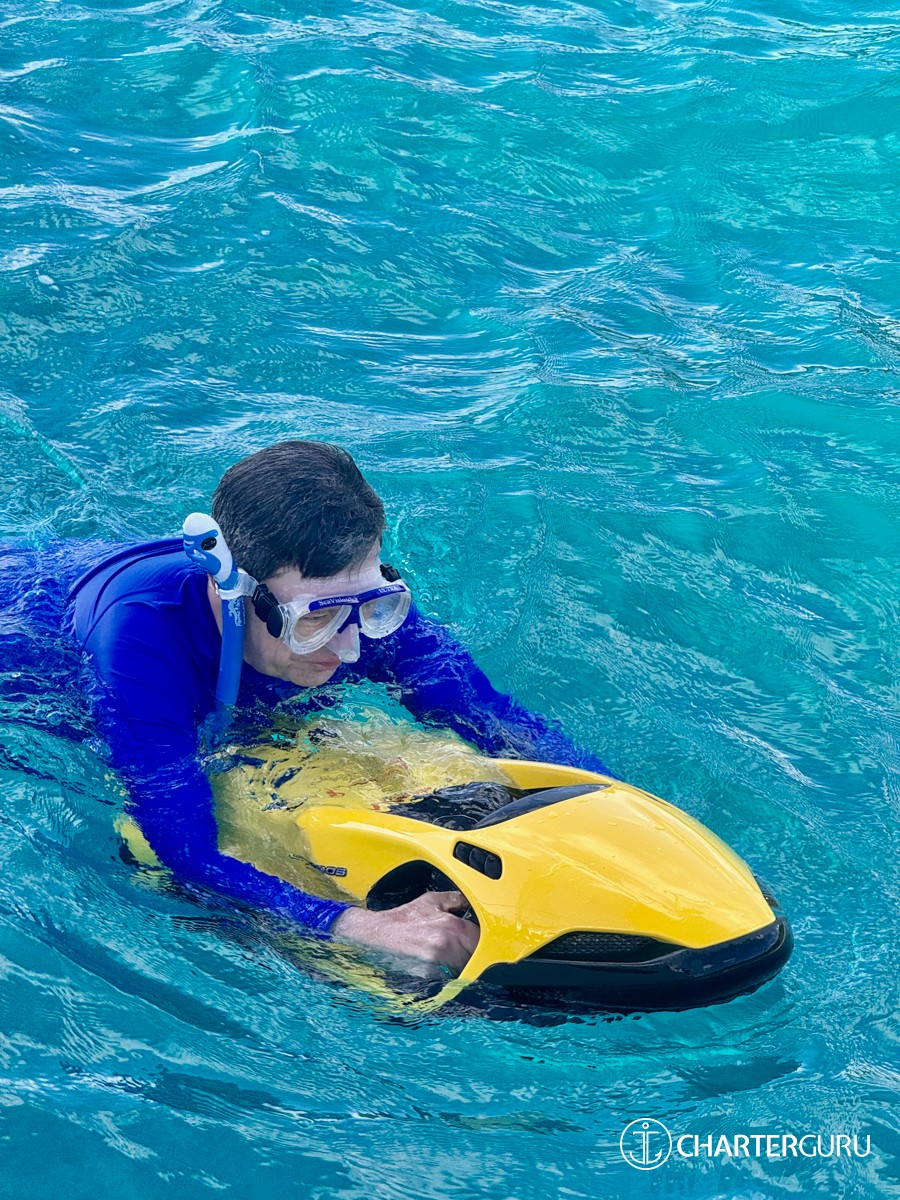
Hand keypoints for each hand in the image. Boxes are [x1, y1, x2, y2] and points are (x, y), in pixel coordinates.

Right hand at [331, 891, 478, 971]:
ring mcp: (438, 965)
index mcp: (451, 927)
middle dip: (475, 952)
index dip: (484, 940)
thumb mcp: (431, 901)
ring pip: (463, 968)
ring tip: (452, 954)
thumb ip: (456, 899)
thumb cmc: (404, 918)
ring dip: (463, 963)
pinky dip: (449, 972)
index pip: (482, 939)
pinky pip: (448, 977)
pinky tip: (441, 964)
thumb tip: (473, 900)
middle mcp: (447, 947)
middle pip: (475, 956)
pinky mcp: (429, 977)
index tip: (483, 939)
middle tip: (467, 947)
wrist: (378, 934)